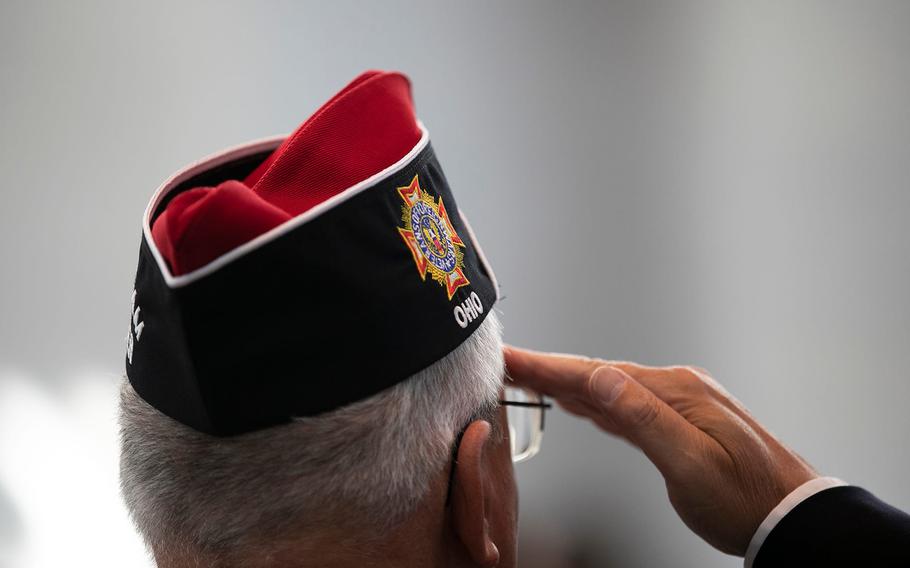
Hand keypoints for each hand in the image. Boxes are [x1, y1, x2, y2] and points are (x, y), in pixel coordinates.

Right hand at [503, 346, 818, 555]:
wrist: (790, 514)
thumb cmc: (747, 498)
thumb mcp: (691, 463)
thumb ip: (644, 419)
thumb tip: (601, 379)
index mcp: (674, 392)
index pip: (595, 374)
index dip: (547, 367)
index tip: (511, 358)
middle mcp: (674, 389)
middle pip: (596, 375)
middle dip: (548, 370)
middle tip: (506, 365)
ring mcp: (677, 404)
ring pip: (608, 389)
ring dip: (567, 384)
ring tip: (529, 379)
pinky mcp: (679, 423)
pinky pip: (625, 406)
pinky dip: (594, 402)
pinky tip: (579, 402)